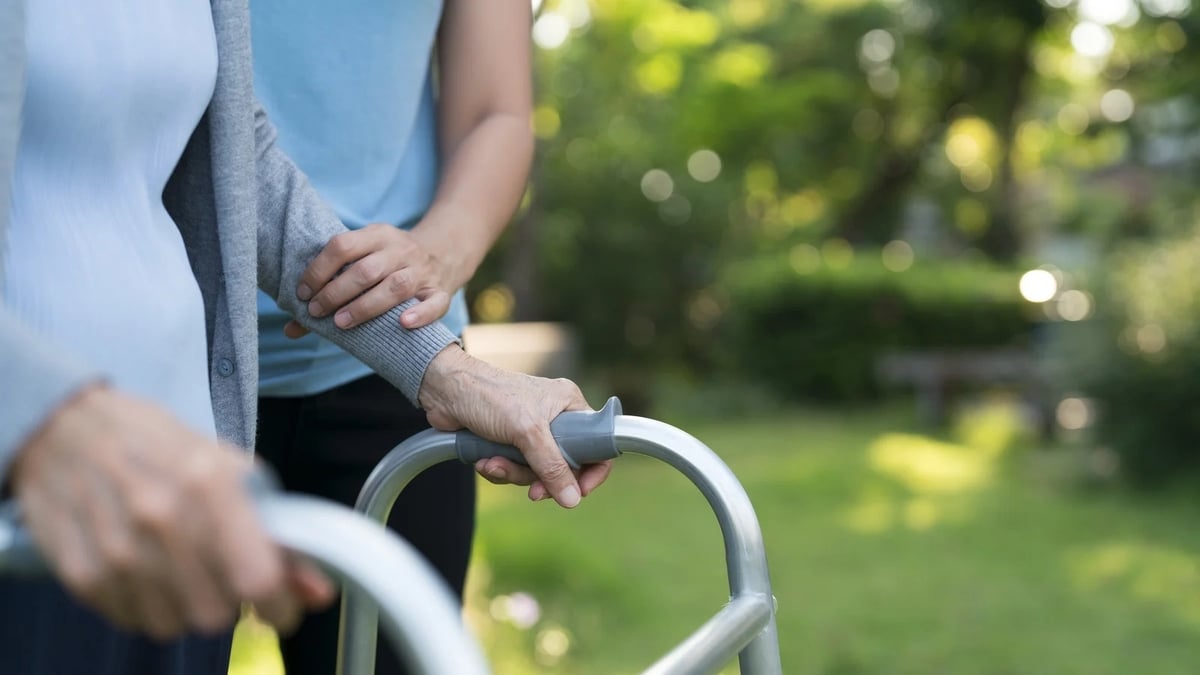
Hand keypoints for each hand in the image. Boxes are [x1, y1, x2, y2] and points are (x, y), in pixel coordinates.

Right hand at [9, 386, 333, 638]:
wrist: (66, 429)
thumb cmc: (159, 445)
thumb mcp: (230, 470)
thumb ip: (280, 534)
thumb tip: (318, 593)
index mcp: (210, 484)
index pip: (258, 579)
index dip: (280, 605)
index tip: (284, 607)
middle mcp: (162, 519)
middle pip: (217, 613)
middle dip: (230, 601)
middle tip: (222, 573)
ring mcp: (116, 550)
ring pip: (174, 626)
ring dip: (186, 606)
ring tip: (180, 567)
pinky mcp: (82, 574)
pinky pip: (133, 621)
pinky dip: (147, 606)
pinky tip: (145, 569)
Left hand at [286, 223, 455, 337]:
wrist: (444, 251)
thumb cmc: (389, 262)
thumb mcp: (364, 258)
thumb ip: (330, 287)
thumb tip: (290, 328)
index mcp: (378, 235)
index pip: (342, 246)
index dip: (319, 270)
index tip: (303, 293)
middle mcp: (401, 250)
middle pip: (366, 270)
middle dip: (337, 292)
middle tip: (316, 311)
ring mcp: (422, 271)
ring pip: (396, 286)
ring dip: (366, 306)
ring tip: (341, 323)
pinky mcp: (441, 291)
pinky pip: (436, 303)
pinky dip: (420, 314)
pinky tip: (403, 323)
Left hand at [417, 348, 612, 507]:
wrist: (445, 389)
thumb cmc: (489, 395)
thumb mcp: (527, 432)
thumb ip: (552, 466)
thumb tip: (572, 499)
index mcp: (569, 405)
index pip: (597, 444)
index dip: (591, 471)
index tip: (577, 492)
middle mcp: (554, 418)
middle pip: (564, 465)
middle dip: (540, 478)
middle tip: (531, 490)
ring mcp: (531, 431)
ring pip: (536, 471)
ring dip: (513, 473)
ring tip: (493, 463)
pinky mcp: (509, 442)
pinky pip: (515, 469)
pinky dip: (499, 469)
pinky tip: (484, 460)